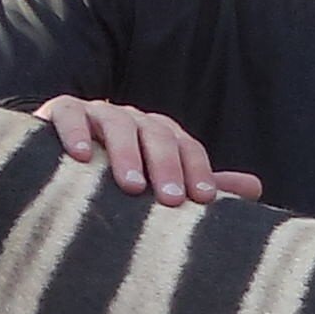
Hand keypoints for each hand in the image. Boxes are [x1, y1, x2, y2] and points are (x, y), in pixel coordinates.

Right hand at [38, 95, 260, 208]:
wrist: (57, 168)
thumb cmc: (116, 181)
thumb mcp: (159, 185)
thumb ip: (200, 185)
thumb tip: (257, 187)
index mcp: (159, 134)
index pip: (186, 147)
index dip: (197, 171)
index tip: (202, 201)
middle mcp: (133, 119)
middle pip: (155, 134)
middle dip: (165, 166)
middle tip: (169, 201)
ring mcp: (97, 113)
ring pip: (116, 123)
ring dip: (125, 153)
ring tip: (130, 186)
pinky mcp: (60, 111)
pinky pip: (69, 114)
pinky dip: (75, 131)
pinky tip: (81, 157)